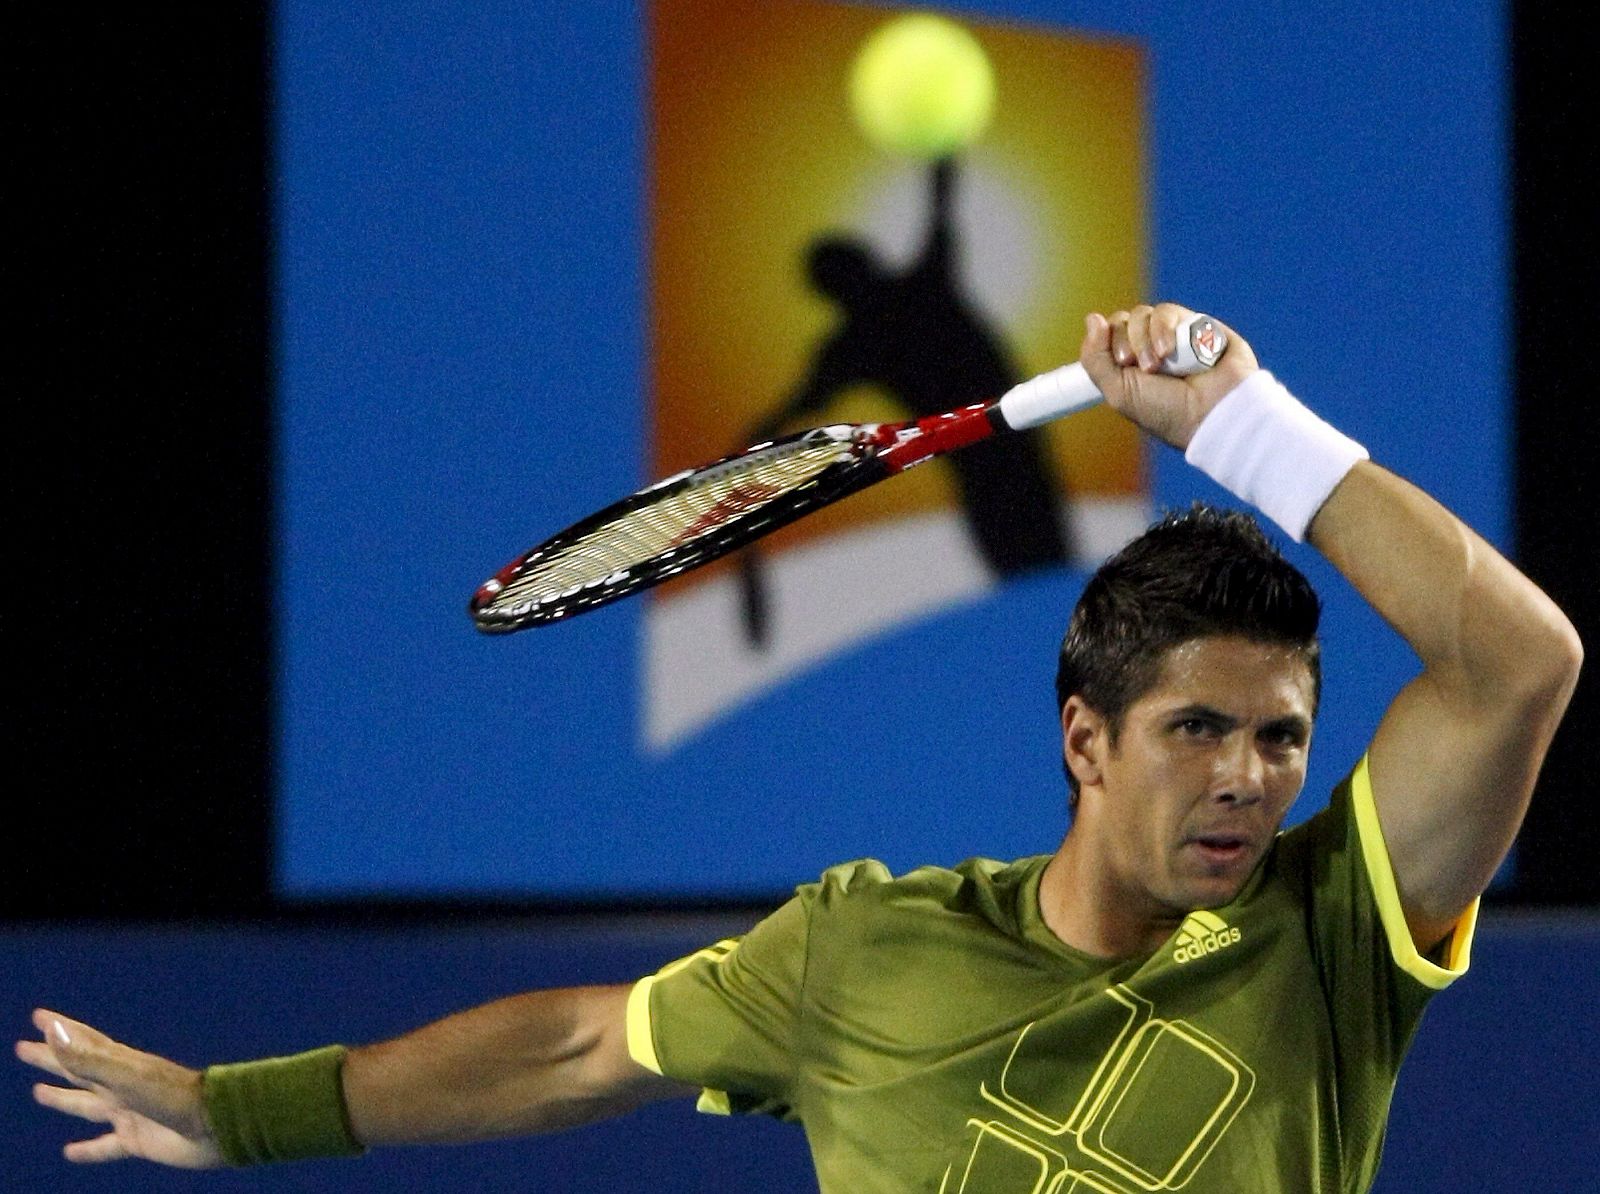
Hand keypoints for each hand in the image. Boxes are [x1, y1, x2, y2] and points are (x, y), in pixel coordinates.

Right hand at [16, 1008, 224, 1167]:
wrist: (215, 1126)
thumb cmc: (175, 1097)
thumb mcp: (126, 1076)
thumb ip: (88, 1058)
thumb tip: (53, 1030)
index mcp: (120, 1065)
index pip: (83, 1043)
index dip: (60, 1030)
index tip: (39, 1017)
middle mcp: (121, 1086)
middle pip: (78, 1070)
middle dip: (52, 1059)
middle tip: (24, 1049)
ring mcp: (129, 1112)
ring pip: (86, 1105)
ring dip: (63, 1098)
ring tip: (39, 1092)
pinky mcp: (136, 1140)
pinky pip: (104, 1146)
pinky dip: (86, 1150)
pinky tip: (70, 1152)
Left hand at [1078, 302, 1258, 449]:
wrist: (1212, 413)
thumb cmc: (1167, 412)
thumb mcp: (1118, 392)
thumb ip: (1095, 358)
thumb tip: (1092, 318)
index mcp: (1130, 366)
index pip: (1107, 336)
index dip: (1107, 342)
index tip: (1123, 363)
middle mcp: (1150, 348)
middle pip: (1124, 321)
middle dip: (1129, 342)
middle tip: (1145, 369)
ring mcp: (1173, 335)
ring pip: (1144, 314)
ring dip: (1145, 338)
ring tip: (1161, 363)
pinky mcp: (1195, 324)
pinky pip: (1167, 311)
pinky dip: (1164, 328)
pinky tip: (1171, 351)